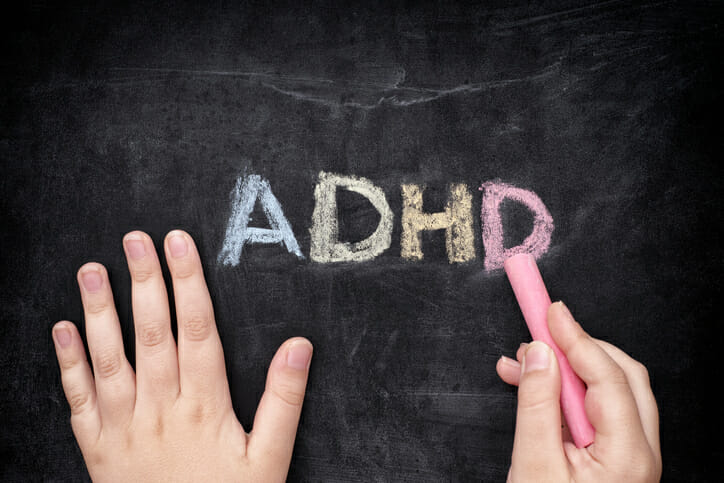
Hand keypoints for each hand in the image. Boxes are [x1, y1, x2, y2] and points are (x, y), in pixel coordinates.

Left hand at [52, 230, 312, 481]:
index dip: (189, 282)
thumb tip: (298, 347)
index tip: (181, 245)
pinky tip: (62, 329)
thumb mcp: (270, 460)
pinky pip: (78, 400)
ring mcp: (123, 428)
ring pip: (110, 359)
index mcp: (204, 406)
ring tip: (93, 271)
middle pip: (152, 334)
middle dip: (144, 281)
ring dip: (100, 312)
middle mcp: (160, 409)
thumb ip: (284, 401)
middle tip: (135, 239)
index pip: (196, 330)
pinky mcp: (98, 449)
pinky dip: (68, 363)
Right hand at [496, 302, 660, 481]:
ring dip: (566, 370)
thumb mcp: (534, 465)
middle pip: (619, 375)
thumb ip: (536, 405)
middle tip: (536, 333)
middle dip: (576, 348)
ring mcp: (631, 455)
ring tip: (519, 366)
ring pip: (608, 390)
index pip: (606, 375)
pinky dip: (565, 392)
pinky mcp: (616, 457)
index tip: (549, 310)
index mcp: (629, 455)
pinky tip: (532, 389)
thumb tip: (539, 354)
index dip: (575, 336)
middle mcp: (641, 451)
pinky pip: (596, 410)